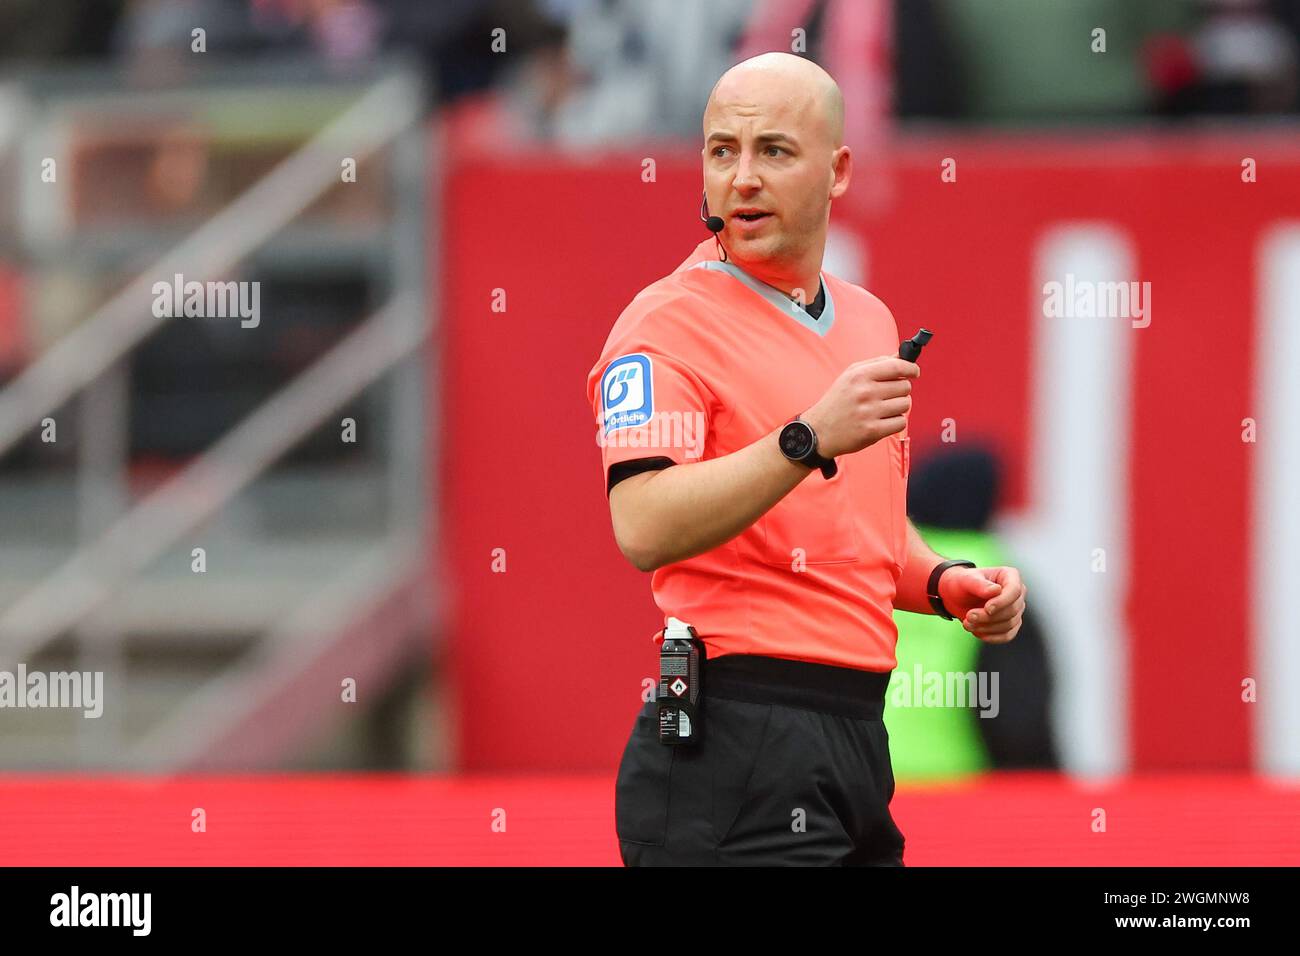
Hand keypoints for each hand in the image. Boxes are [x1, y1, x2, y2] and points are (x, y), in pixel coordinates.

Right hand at [800, 355, 918, 458]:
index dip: (911, 368)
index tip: (914, 372)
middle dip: (901, 391)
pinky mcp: (873, 431)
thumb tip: (902, 357)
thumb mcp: (850, 376)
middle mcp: (865, 392)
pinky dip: (896, 422)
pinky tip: (882, 421)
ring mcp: (869, 413)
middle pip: (905, 387)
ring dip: (898, 407)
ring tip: (883, 409)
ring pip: (905, 405)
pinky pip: (901, 422)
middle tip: (888, 396)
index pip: (897, 367)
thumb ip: (876, 364)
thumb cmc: (837, 401)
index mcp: (859, 375)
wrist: (819, 431)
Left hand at [937, 566, 1026, 643]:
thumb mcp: (966, 580)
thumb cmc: (963, 583)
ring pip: (1009, 624)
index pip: (1015, 590)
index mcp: (1010, 576)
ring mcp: (1016, 609)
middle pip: (1012, 610)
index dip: (1002, 602)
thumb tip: (996, 590)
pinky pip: (1007, 635)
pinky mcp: (1011, 624)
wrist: (957, 596)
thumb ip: (980, 585)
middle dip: (989, 617)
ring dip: (987, 627)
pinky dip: (991, 637)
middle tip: (968, 616)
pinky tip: (976, 633)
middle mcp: (1017, 592)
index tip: (987, 609)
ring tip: (967, 623)